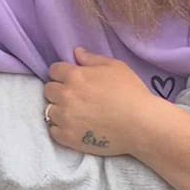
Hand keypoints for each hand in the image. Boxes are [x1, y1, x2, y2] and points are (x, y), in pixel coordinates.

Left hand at [44, 49, 167, 157]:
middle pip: (49, 90)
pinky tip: (73, 126)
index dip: (62, 73)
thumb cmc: (131, 92)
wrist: (140, 125)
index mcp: (75, 76)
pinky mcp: (67, 137)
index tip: (71, 79)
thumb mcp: (116, 67)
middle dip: (59, 91)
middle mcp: (65, 95)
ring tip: (74, 113)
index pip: (54, 70)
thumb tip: (76, 52)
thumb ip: (92, 58)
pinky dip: (60, 128)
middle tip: (74, 96)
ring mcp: (64, 117)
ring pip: (49, 111)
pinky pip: (53, 131)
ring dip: (58, 110)